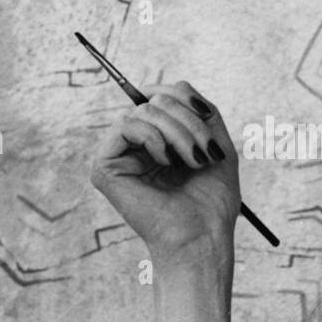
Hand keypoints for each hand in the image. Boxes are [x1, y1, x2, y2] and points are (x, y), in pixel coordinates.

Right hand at [89, 82, 241, 260]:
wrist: (202, 235)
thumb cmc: (212, 199)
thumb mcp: (216, 142)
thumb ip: (198, 110)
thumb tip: (174, 86)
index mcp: (160, 139)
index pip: (164, 94)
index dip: (186, 98)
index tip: (207, 117)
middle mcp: (137, 144)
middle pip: (157, 98)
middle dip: (188, 121)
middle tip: (204, 153)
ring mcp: (120, 155)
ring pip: (144, 110)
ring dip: (178, 132)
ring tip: (192, 161)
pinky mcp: (104, 166)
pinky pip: (125, 125)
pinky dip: (153, 138)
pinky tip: (165, 161)